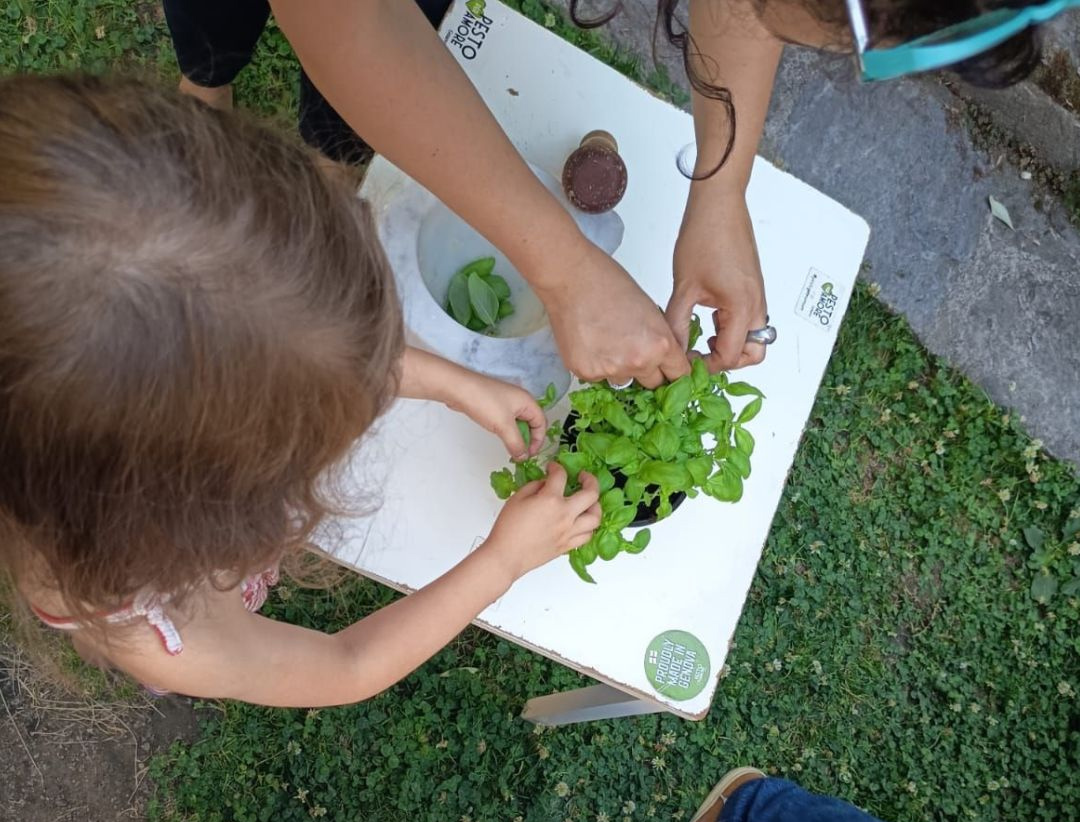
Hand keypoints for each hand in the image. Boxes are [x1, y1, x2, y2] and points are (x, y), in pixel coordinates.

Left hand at [444, 371, 546, 459]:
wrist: (459, 389)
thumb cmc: (485, 403)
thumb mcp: (504, 426)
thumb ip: (516, 443)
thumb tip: (523, 457)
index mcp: (527, 401)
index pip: (541, 423)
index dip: (538, 440)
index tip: (529, 454)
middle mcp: (520, 400)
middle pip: (531, 423)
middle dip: (527, 439)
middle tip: (519, 453)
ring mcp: (507, 401)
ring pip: (518, 422)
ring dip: (516, 436)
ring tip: (510, 448)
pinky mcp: (495, 404)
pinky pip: (507, 420)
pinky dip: (506, 431)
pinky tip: (500, 437)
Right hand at [482, 464, 600, 579]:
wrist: (506, 556)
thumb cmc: (507, 528)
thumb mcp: (517, 498)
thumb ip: (535, 486)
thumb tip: (546, 483)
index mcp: (550, 500)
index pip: (561, 475)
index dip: (557, 467)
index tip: (553, 467)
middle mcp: (565, 515)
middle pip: (591, 494)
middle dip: (591, 480)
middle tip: (584, 476)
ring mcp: (569, 532)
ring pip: (596, 517)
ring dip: (595, 506)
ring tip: (589, 501)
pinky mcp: (568, 545)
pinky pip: (587, 535)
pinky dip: (588, 527)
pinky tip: (582, 522)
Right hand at [533, 242, 689, 388]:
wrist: (571, 278)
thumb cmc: (608, 283)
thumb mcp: (650, 311)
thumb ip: (658, 338)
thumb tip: (660, 357)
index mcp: (660, 344)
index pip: (679, 374)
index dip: (673, 370)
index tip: (669, 370)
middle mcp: (638, 362)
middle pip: (653, 383)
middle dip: (648, 371)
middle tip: (634, 351)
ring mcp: (611, 370)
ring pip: (623, 380)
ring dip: (620, 368)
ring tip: (607, 341)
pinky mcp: (586, 372)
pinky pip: (598, 377)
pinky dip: (597, 365)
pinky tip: (591, 342)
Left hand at [666, 190, 767, 370]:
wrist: (718, 205)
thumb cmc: (704, 237)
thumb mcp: (684, 287)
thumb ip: (677, 323)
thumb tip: (672, 347)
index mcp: (742, 307)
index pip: (731, 355)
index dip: (707, 364)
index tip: (687, 360)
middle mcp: (757, 304)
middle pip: (754, 353)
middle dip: (728, 361)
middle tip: (700, 355)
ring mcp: (757, 296)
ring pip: (754, 338)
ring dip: (731, 344)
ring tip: (702, 338)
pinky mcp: (752, 288)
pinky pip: (749, 320)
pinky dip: (732, 329)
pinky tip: (707, 322)